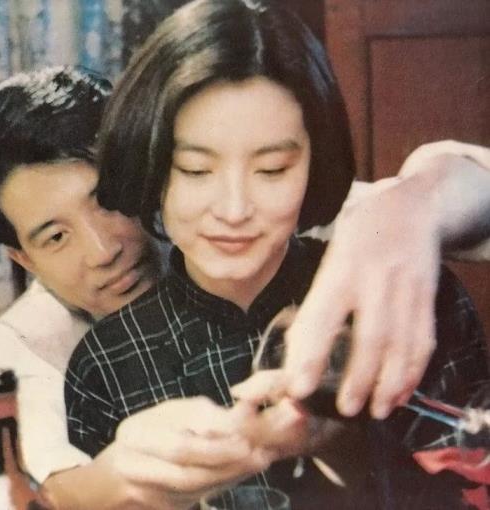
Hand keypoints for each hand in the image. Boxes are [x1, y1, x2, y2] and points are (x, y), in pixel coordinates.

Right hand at [107, 397, 268, 508]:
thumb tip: (243, 413)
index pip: (179, 445)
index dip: (215, 445)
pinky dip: (224, 484)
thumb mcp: (167, 414)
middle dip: (227, 462)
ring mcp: (146, 492)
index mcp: (135, 434)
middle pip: (187, 471)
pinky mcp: (161, 508)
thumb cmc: (147, 435)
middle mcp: (135, 466)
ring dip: (231, 475)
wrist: (112, 478)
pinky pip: (197, 497)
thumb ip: (201, 415)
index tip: (246, 438)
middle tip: (260, 454)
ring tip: (260, 460)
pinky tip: (243, 471)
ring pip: (195, 488)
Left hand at [283, 153, 450, 418]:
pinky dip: (413, 371)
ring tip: (376, 411)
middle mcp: (374, 281)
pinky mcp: (427, 296)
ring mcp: (406, 289)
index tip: (297, 389)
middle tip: (345, 410)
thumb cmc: (357, 236)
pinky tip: (402, 392)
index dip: (309, 356)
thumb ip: (317, 301)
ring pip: (400, 344)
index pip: (321, 319)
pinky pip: (423, 339)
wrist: (411, 206)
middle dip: (357, 380)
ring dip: (389, 384)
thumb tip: (295, 350)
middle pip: (369, 338)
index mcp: (340, 270)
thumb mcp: (329, 258)